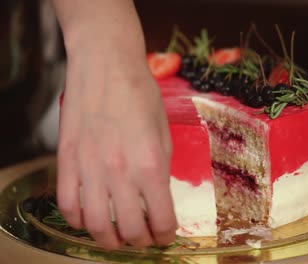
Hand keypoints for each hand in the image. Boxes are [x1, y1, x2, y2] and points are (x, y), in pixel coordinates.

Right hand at [57, 46, 176, 249]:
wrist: (106, 65)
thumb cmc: (141, 94)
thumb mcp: (165, 132)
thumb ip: (162, 168)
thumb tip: (158, 196)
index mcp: (151, 164)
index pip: (161, 218)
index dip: (167, 235)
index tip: (167, 236)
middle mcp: (119, 171)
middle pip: (129, 229)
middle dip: (142, 242)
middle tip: (145, 239)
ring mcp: (89, 167)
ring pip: (96, 225)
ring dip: (110, 240)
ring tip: (119, 238)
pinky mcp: (66, 160)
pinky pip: (67, 205)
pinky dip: (79, 220)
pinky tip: (90, 218)